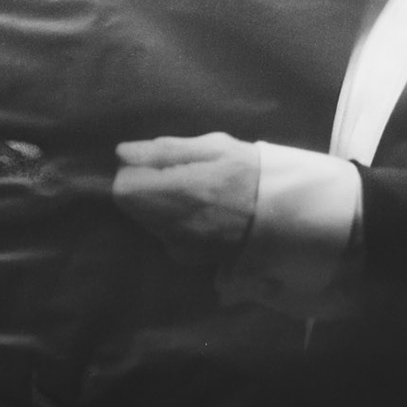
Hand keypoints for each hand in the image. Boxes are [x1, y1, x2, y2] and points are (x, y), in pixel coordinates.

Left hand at [112, 132, 259, 264]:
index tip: (154, 163)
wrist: (284, 214)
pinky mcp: (188, 258)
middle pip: (131, 207)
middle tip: (176, 175)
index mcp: (180, 192)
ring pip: (146, 221)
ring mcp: (181, 246)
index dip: (134, 171)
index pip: (124, 188)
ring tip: (191, 193)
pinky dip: (171, 223)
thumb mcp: (212, 147)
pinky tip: (198, 213)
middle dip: (144, 189)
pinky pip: (164, 235)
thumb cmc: (248, 171)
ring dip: (157, 206)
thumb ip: (165, 151)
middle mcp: (174, 226)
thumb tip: (122, 153)